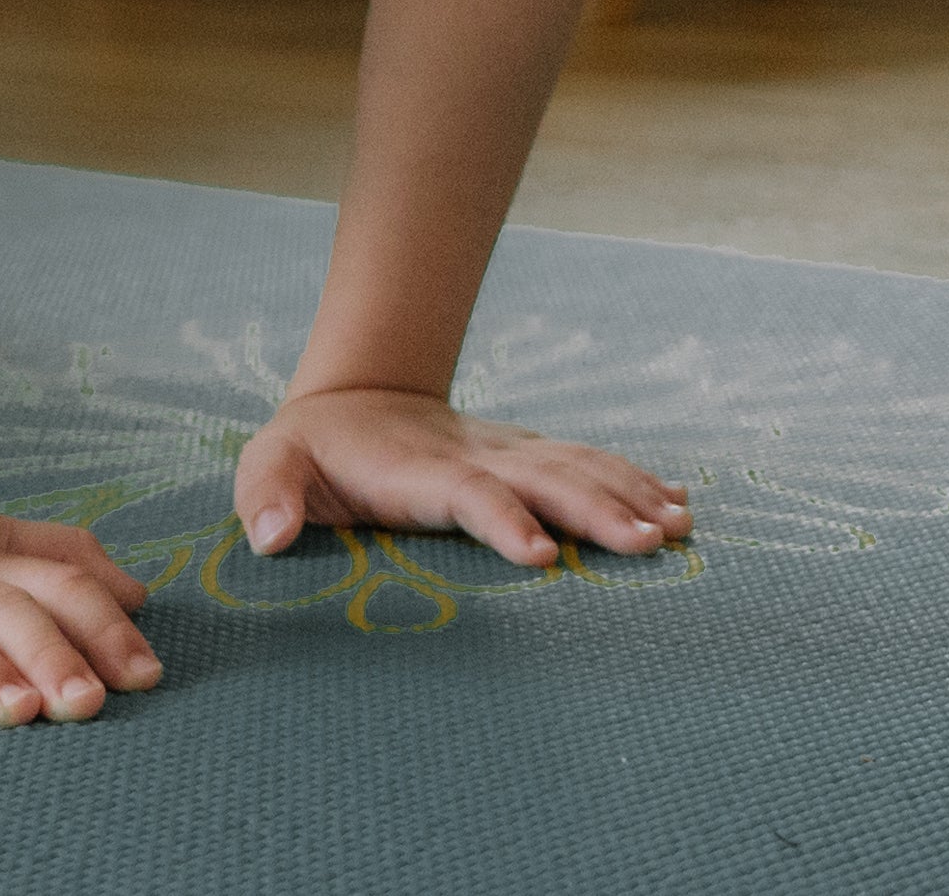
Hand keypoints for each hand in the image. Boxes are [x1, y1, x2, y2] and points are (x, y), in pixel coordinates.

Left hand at [227, 384, 692, 571]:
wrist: (358, 393)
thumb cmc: (311, 446)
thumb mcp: (270, 462)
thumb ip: (268, 493)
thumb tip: (270, 536)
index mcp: (421, 470)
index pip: (470, 494)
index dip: (504, 521)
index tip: (542, 556)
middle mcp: (479, 456)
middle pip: (547, 480)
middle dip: (600, 510)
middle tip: (650, 541)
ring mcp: (510, 453)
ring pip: (579, 469)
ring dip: (630, 495)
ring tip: (679, 527)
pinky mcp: (528, 458)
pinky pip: (589, 466)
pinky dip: (636, 481)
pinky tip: (680, 502)